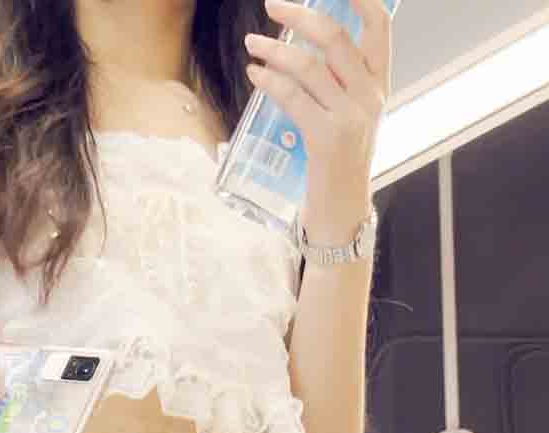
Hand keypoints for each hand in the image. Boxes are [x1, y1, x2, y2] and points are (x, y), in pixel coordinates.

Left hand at [245, 0, 392, 245]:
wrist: (343, 212)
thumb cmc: (341, 162)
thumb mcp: (352, 115)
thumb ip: (341, 81)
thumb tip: (308, 44)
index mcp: (379, 84)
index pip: (379, 27)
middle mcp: (369, 96)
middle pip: (334, 37)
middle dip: (299, 15)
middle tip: (272, 5)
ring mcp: (349, 116)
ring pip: (306, 65)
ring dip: (273, 49)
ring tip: (252, 44)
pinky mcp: (325, 137)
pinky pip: (291, 96)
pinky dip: (268, 80)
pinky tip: (255, 74)